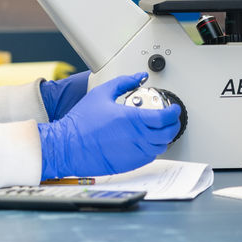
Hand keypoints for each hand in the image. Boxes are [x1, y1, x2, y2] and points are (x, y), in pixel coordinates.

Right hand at [36, 73, 183, 178]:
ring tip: (157, 129)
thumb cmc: (81, 122)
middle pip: (167, 133)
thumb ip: (124, 82)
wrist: (68, 145)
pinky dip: (152, 148)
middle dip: (172, 124)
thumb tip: (138, 77)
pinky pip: (150, 157)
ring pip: (161, 146)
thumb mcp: (102, 93)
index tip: (173, 109)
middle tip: (170, 119)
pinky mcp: (130, 164)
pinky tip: (144, 141)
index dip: (173, 112)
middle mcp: (137, 137)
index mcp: (132, 119)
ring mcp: (134, 153)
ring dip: (163, 137)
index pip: (164, 118)